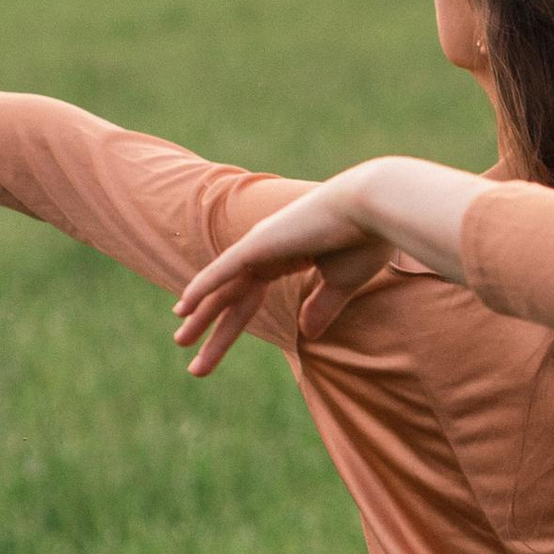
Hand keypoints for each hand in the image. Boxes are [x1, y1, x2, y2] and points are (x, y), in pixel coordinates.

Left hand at [172, 176, 395, 377]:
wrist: (374, 208)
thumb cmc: (364, 240)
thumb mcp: (341, 283)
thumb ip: (322, 307)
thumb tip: (307, 334)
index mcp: (286, 257)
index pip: (250, 296)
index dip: (231, 320)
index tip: (212, 341)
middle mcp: (266, 250)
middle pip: (230, 296)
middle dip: (208, 323)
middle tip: (183, 346)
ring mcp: (260, 245)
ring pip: (222, 288)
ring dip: (199, 314)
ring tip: (180, 341)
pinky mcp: (259, 244)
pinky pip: (223, 271)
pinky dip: (202, 288)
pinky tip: (183, 308)